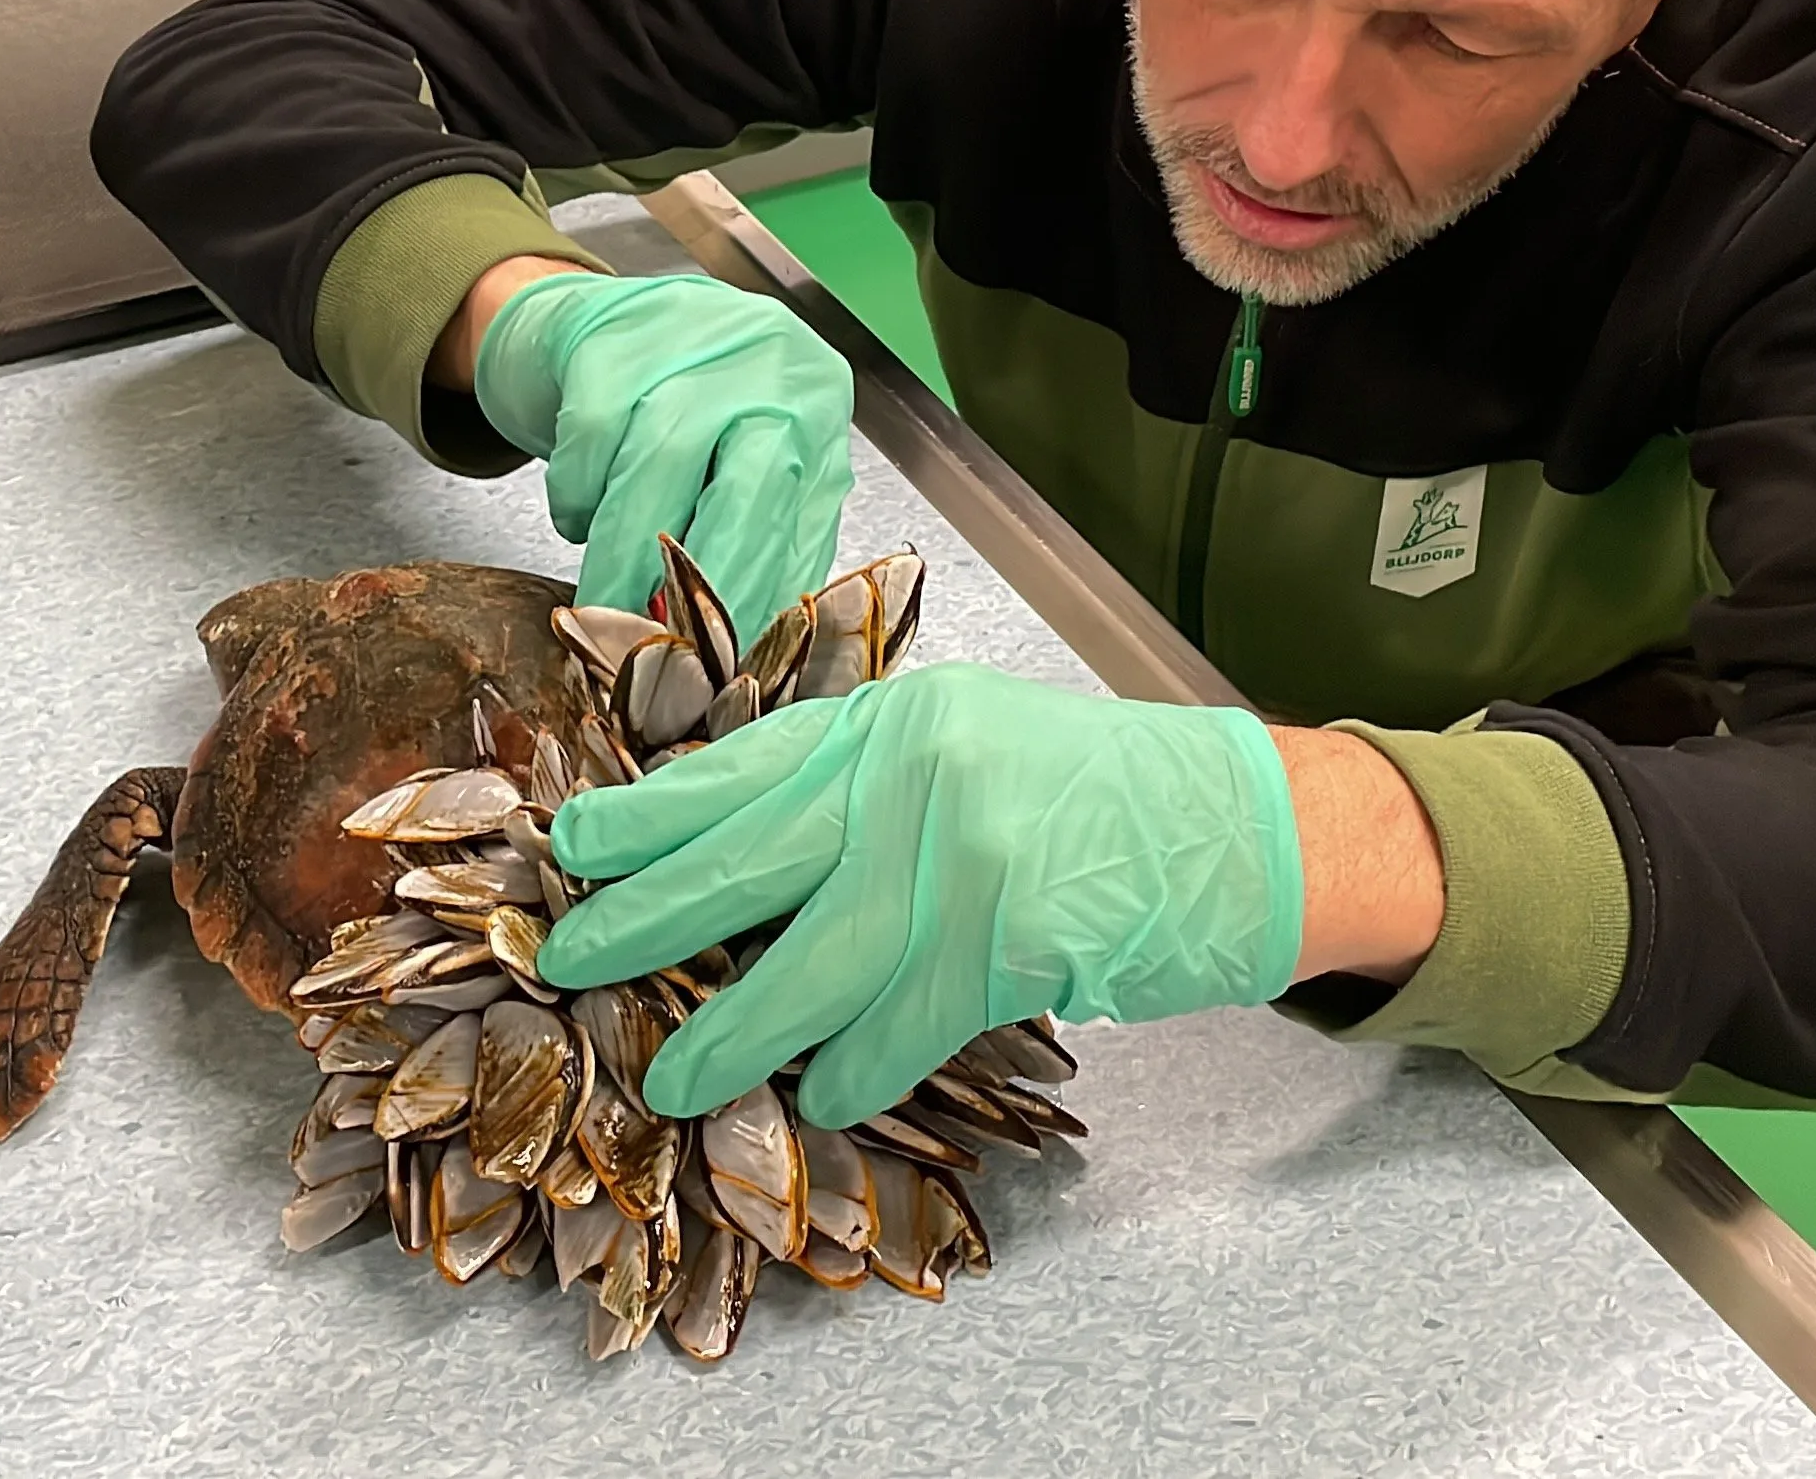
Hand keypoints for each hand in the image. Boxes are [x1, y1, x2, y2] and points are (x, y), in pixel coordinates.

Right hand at [464, 270, 853, 629]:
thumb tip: (757, 642)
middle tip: (661, 646)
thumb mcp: (748, 458)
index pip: (799, 518)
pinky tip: (582, 510)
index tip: (725, 665)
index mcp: (815, 404)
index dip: (758, 598)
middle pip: (745, 486)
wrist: (599, 317)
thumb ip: (765, 535)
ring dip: (622, 555)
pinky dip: (578, 497)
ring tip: (603, 603)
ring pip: (658, 466)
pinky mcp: (610, 338)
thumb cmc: (683, 402)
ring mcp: (691, 339)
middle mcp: (767, 363)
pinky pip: (591, 441)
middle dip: (700, 583)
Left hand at [537, 664, 1304, 1127]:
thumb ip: (862, 786)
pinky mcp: (1007, 939)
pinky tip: (820, 1095)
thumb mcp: (967, 746)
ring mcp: (960, 854)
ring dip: (733, 1032)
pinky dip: (854, 1069)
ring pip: (807, 965)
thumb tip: (739, 858)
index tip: (573, 848)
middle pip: (743, 859)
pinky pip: (898, 1024)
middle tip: (571, 962)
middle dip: (645, 920)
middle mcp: (912, 772)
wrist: (1244, 827)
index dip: (648, 815)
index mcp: (893, 720)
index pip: (740, 767)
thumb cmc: (1102, 797)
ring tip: (674, 1077)